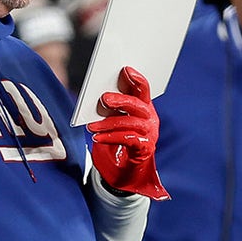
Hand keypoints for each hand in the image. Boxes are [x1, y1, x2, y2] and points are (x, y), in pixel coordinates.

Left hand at [86, 66, 168, 199]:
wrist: (126, 171)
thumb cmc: (119, 140)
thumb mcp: (115, 120)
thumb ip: (113, 106)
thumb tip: (100, 92)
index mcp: (144, 107)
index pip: (144, 90)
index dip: (137, 79)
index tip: (126, 69)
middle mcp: (150, 118)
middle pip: (138, 105)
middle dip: (121, 100)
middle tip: (104, 98)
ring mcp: (149, 134)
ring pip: (130, 123)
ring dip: (108, 123)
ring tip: (91, 126)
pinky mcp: (144, 148)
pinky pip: (127, 139)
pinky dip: (110, 137)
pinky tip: (97, 137)